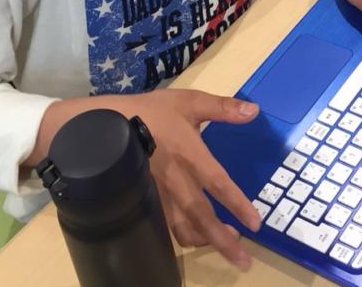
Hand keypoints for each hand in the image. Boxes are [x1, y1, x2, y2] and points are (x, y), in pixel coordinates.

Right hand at [121, 89, 260, 268]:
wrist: (107, 123)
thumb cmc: (151, 111)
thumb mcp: (190, 101)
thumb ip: (223, 107)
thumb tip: (254, 111)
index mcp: (189, 155)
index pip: (217, 184)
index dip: (237, 204)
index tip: (255, 224)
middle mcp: (175, 180)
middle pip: (200, 217)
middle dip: (222, 240)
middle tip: (243, 260)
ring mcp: (159, 193)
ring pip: (181, 228)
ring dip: (205, 241)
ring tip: (226, 247)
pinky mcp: (147, 200)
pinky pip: (166, 225)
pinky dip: (183, 236)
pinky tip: (196, 238)